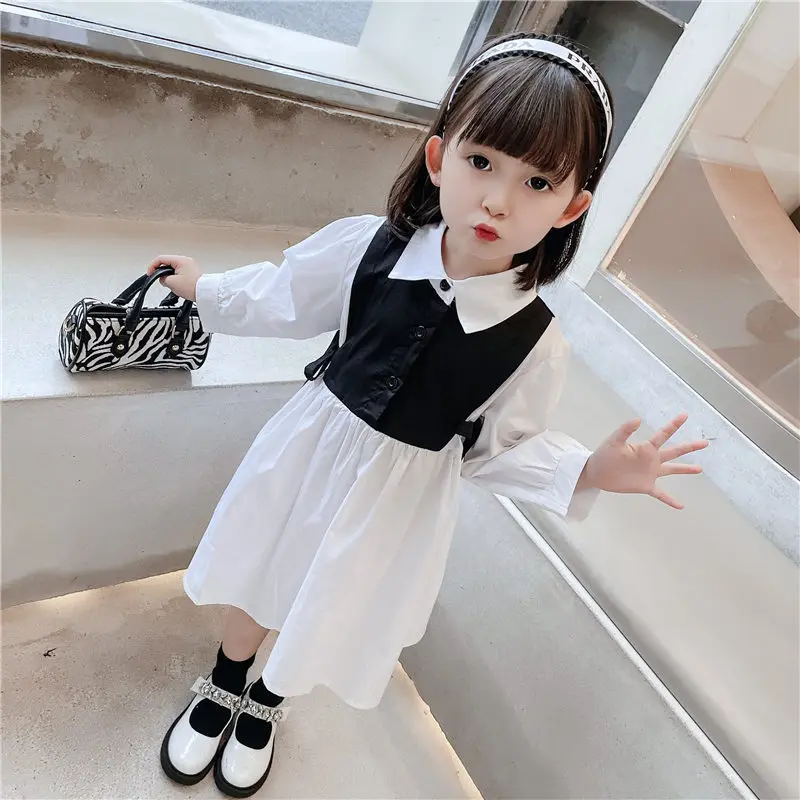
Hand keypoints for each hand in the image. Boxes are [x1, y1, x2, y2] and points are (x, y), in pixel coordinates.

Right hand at [147, 255, 202, 301]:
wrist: (206, 293)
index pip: (161, 259)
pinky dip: (176, 279)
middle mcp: (186, 261)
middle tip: (163, 282)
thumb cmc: (193, 287)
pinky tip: (179, 287)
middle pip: (167, 264)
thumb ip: (163, 279)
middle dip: (162, 273)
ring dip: (170, 277)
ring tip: (174, 286)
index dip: (152, 266)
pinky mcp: (192, 273)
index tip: (150, 274)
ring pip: (173, 270)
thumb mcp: (172, 283)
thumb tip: (163, 279)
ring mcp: (190, 266)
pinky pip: (180, 274)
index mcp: (180, 260)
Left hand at [578, 414, 708, 509]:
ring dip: (685, 470)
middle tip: (704, 443)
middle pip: (675, 451)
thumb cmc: (603, 455)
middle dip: (689, 447)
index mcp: (646, 447)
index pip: (663, 434)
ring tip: (700, 469)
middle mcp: (652, 459)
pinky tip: (681, 506)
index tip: (684, 415)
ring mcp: (650, 473)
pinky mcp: (645, 486)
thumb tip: (637, 419)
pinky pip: (661, 494)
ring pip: (672, 470)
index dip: (674, 425)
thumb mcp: (613, 441)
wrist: (596, 473)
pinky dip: (670, 500)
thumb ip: (625, 430)